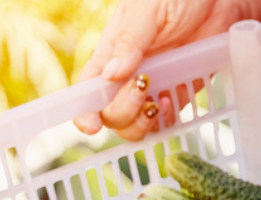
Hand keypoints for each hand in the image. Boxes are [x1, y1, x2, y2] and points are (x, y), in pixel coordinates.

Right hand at [73, 0, 260, 139]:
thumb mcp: (148, 7)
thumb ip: (129, 40)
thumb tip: (110, 75)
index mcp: (111, 52)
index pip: (87, 87)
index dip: (83, 111)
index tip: (91, 125)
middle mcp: (126, 74)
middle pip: (110, 112)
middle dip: (121, 111)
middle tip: (143, 86)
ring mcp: (152, 86)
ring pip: (133, 124)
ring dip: (141, 123)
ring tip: (156, 102)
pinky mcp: (177, 91)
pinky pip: (163, 121)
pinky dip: (164, 121)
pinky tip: (170, 102)